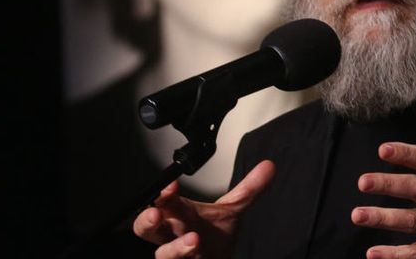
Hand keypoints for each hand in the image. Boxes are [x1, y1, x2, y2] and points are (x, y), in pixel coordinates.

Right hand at [133, 160, 274, 258]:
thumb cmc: (215, 237)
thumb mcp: (234, 210)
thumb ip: (249, 189)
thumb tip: (269, 166)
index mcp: (179, 215)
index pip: (163, 201)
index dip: (163, 194)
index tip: (172, 186)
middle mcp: (173, 235)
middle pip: (146, 228)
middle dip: (147, 221)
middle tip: (156, 214)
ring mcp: (176, 256)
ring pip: (163, 255)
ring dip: (176, 249)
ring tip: (195, 240)